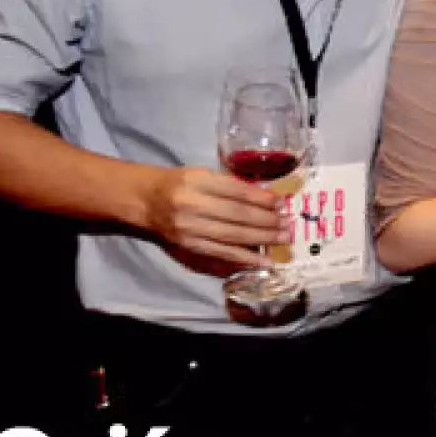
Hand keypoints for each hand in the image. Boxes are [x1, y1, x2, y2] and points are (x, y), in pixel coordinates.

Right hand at [136, 166, 288, 267]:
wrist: (145, 201)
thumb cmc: (181, 184)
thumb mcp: (204, 175)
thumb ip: (232, 187)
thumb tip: (269, 199)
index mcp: (198, 181)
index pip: (237, 191)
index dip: (262, 199)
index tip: (282, 203)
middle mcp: (192, 205)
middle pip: (238, 215)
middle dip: (268, 220)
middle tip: (289, 223)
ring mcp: (190, 229)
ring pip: (233, 236)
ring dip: (263, 239)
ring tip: (284, 238)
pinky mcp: (189, 247)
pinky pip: (222, 254)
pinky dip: (246, 259)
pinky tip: (265, 261)